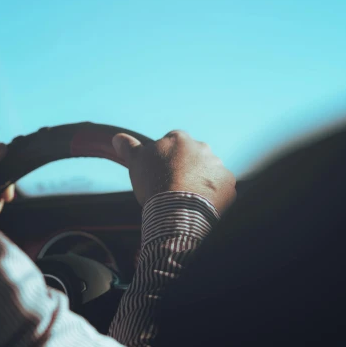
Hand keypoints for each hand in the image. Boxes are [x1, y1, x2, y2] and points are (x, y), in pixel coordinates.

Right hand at [112, 130, 235, 212]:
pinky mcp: (227, 184)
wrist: (177, 209)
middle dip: (186, 166)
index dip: (165, 156)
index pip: (172, 141)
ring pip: (207, 170)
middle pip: (193, 155)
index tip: (160, 170)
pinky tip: (199, 203)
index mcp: (179, 138)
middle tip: (173, 184)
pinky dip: (212, 194)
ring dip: (200, 179)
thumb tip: (117, 137)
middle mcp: (202, 147)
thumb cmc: (154, 183)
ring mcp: (217, 166)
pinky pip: (219, 187)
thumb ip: (129, 147)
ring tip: (186, 196)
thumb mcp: (136, 162)